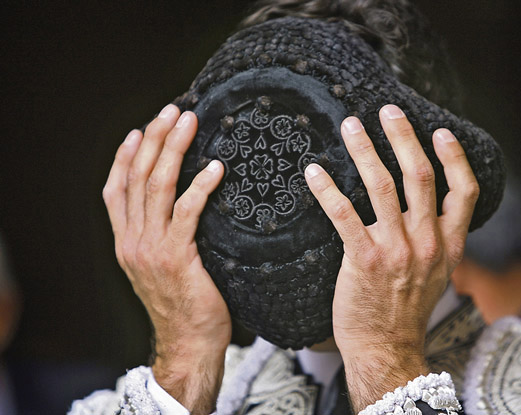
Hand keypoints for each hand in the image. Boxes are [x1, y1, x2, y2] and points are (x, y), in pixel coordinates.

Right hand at [102, 104, 229, 412]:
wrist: (189, 343)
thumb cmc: (183, 302)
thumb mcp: (158, 266)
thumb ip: (158, 234)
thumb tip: (175, 202)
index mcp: (125, 241)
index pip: (115, 189)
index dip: (126, 156)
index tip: (141, 129)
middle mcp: (132, 240)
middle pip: (136, 177)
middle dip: (154, 139)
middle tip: (173, 110)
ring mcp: (151, 248)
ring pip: (157, 186)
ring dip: (173, 150)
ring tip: (189, 122)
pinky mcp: (177, 257)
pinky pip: (186, 213)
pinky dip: (200, 187)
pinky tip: (215, 168)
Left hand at [305, 105, 478, 411]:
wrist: (386, 348)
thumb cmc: (406, 310)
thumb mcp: (436, 277)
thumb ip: (437, 242)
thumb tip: (429, 212)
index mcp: (449, 245)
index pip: (464, 193)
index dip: (454, 158)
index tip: (440, 131)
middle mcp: (427, 243)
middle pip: (419, 176)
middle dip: (403, 137)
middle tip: (387, 111)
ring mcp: (396, 251)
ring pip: (382, 186)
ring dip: (365, 150)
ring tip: (350, 126)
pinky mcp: (364, 260)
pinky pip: (344, 214)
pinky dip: (328, 189)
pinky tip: (315, 172)